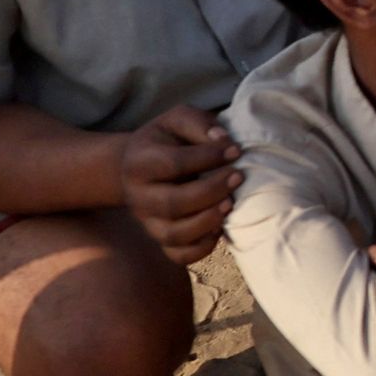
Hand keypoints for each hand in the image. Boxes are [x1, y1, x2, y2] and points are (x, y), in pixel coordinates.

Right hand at [119, 106, 241, 262]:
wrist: (137, 166)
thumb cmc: (165, 141)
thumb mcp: (176, 120)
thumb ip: (199, 124)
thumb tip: (224, 141)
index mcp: (139, 163)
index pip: (173, 164)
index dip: (208, 157)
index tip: (236, 150)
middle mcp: (138, 197)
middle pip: (173, 203)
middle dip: (212, 191)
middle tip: (238, 177)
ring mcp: (148, 222)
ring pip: (175, 234)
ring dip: (208, 221)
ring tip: (230, 203)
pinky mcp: (160, 240)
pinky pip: (179, 255)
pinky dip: (202, 247)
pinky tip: (219, 227)